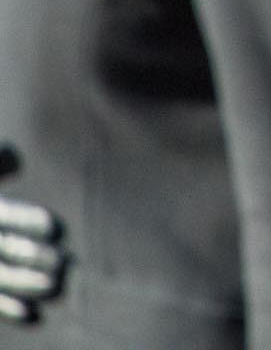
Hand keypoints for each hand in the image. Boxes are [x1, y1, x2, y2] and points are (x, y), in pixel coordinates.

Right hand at [0, 191, 66, 322]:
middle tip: (63, 263)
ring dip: (25, 284)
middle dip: (32, 257)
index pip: (7, 216)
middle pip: (5, 249)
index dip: (27, 221)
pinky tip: (32, 314)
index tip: (55, 227)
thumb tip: (18, 158)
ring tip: (54, 286)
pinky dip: (7, 309)